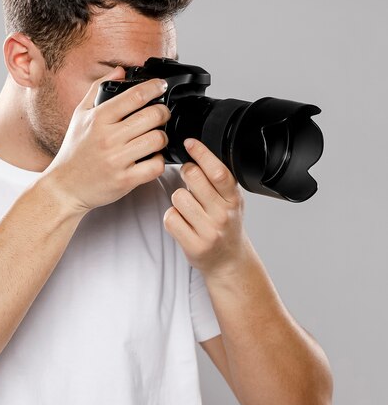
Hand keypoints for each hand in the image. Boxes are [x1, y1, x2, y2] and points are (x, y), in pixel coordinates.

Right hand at [43, 68, 171, 214]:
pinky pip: (155, 166)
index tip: (161, 86)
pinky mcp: (125, 180)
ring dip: (162, 137)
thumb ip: (98, 89)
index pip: (135, 96)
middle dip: (163, 113)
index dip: (154, 87)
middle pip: (153, 116)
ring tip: (155, 137)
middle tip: (161, 115)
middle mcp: (108, 138)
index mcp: (98, 119)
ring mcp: (117, 160)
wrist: (65, 186)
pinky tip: (152, 158)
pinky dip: (159, 161)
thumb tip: (119, 71)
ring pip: (157, 140)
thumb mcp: (80, 115)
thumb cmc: (74, 152)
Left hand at [163, 138, 250, 277]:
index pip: (218, 171)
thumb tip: (197, 155)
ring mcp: (209, 231)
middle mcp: (223, 214)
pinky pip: (170, 218)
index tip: (190, 142)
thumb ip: (218, 183)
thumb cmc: (226, 227)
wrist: (229, 262)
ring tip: (188, 208)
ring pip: (178, 197)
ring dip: (178, 199)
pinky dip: (172, 217)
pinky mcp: (194, 245)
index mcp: (233, 199)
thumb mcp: (230, 202)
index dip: (202, 153)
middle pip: (194, 177)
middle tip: (188, 178)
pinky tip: (182, 223)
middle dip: (186, 172)